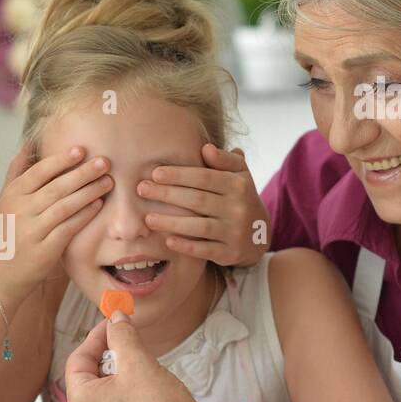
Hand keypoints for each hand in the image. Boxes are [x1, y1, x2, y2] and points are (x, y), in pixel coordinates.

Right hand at [0, 143, 110, 303]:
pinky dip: (84, 215)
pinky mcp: (44, 250)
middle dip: (83, 173)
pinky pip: (68, 228)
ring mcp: (32, 231)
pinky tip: (98, 205)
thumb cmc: (3, 235)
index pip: (39, 172)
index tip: (81, 149)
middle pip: (56, 187)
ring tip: (107, 182)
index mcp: (12, 196)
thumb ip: (16, 173)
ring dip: (89, 192)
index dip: (61, 160)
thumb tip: (28, 144)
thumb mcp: (3, 201)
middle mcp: (20, 211)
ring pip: (65, 206)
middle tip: (104, 162)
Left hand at [64, 312, 211, 401]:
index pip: (78, 359)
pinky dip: (125, 397)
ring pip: (103, 396)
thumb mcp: (138, 361)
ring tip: (140, 366)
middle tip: (128, 343)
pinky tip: (146, 392)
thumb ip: (121, 335)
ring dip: (118, 376)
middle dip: (108, 357)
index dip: (96, 337)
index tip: (113, 323)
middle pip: (89, 378)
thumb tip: (115, 317)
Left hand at [139, 144, 269, 266]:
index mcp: (238, 185)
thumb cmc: (238, 197)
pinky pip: (205, 250)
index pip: (205, 177)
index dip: (179, 175)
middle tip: (141, 190)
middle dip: (167, 195)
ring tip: (148, 218)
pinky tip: (168, 241)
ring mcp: (235, 232)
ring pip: (199, 226)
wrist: (259, 233)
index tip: (154, 173)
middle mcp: (239, 208)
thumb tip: (206, 148)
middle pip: (198, 200)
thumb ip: (224, 160)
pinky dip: (186, 245)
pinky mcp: (231, 253)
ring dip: (171, 222)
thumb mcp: (239, 175)